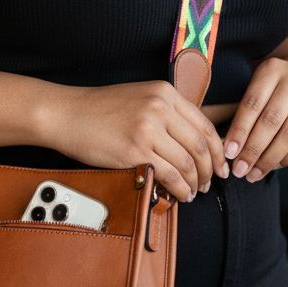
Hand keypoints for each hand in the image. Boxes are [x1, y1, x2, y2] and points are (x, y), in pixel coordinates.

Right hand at [48, 79, 230, 201]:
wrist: (67, 113)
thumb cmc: (99, 109)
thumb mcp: (140, 97)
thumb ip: (166, 112)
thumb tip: (192, 140)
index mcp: (165, 92)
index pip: (204, 124)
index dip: (217, 149)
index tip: (221, 164)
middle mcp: (160, 107)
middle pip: (200, 145)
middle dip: (210, 169)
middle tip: (211, 182)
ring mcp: (148, 128)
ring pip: (188, 162)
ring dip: (196, 182)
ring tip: (194, 192)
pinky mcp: (136, 150)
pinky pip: (170, 175)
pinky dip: (180, 189)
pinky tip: (180, 194)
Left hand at [222, 57, 287, 181]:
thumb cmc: (271, 89)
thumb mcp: (255, 87)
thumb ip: (241, 113)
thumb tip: (226, 149)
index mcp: (272, 69)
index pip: (252, 104)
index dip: (239, 131)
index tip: (228, 154)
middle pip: (271, 121)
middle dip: (253, 150)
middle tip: (240, 170)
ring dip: (269, 159)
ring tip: (253, 174)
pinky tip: (273, 167)